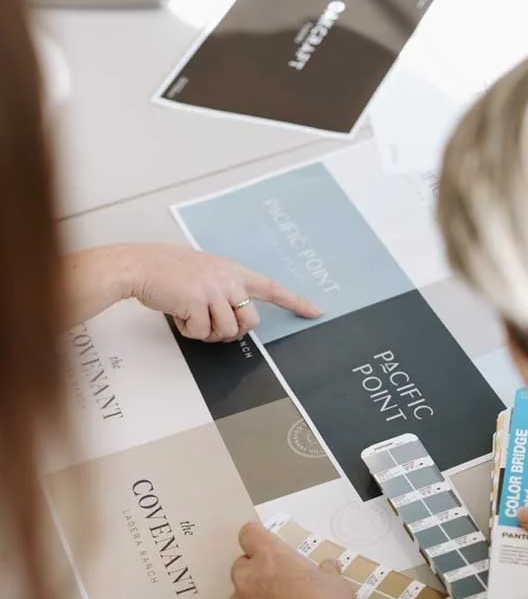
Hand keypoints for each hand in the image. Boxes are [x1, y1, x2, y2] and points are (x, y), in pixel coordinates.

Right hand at [129, 243, 320, 341]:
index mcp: (233, 271)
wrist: (140, 265)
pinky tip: (179, 314)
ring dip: (206, 333)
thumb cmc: (168, 271)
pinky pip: (202, 333)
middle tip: (212, 326)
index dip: (295, 302)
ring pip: (225, 331)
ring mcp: (214, 290)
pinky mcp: (198, 302)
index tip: (315, 312)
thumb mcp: (205, 274)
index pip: (271, 288)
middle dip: (233, 332)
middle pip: (250, 322)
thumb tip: (232, 323)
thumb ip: (224, 291)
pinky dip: (189, 331)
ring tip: (190, 316)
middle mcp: (228, 279)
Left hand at [225, 522, 355, 598]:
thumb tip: (328, 567)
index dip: (257, 540)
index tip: (265, 548)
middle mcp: (247, 577)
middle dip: (256, 576)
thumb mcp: (337, 585)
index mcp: (270, 556)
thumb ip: (327, 573)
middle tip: (278, 590)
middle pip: (242, 567)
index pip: (250, 534)